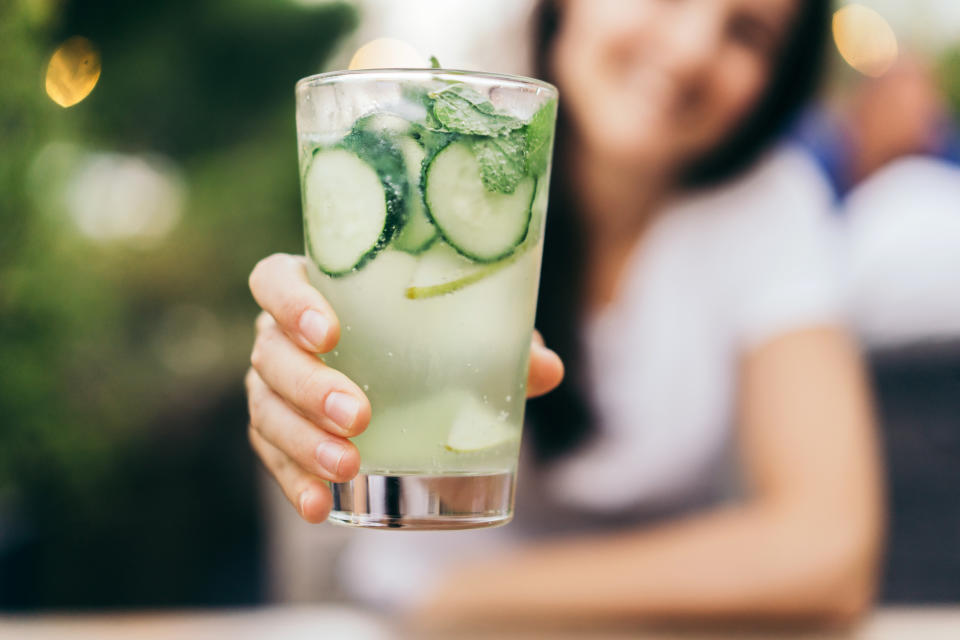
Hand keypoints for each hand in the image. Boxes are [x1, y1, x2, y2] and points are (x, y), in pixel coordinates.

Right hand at [245, 253, 563, 522]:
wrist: (408, 377)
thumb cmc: (427, 338)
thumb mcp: (463, 335)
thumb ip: (501, 344)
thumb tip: (546, 368)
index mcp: (317, 290)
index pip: (275, 281)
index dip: (291, 302)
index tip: (330, 332)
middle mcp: (281, 335)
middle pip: (271, 354)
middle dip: (311, 387)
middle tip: (359, 417)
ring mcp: (274, 386)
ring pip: (266, 409)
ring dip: (302, 441)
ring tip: (347, 467)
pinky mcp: (278, 433)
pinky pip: (273, 457)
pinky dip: (294, 482)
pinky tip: (319, 507)